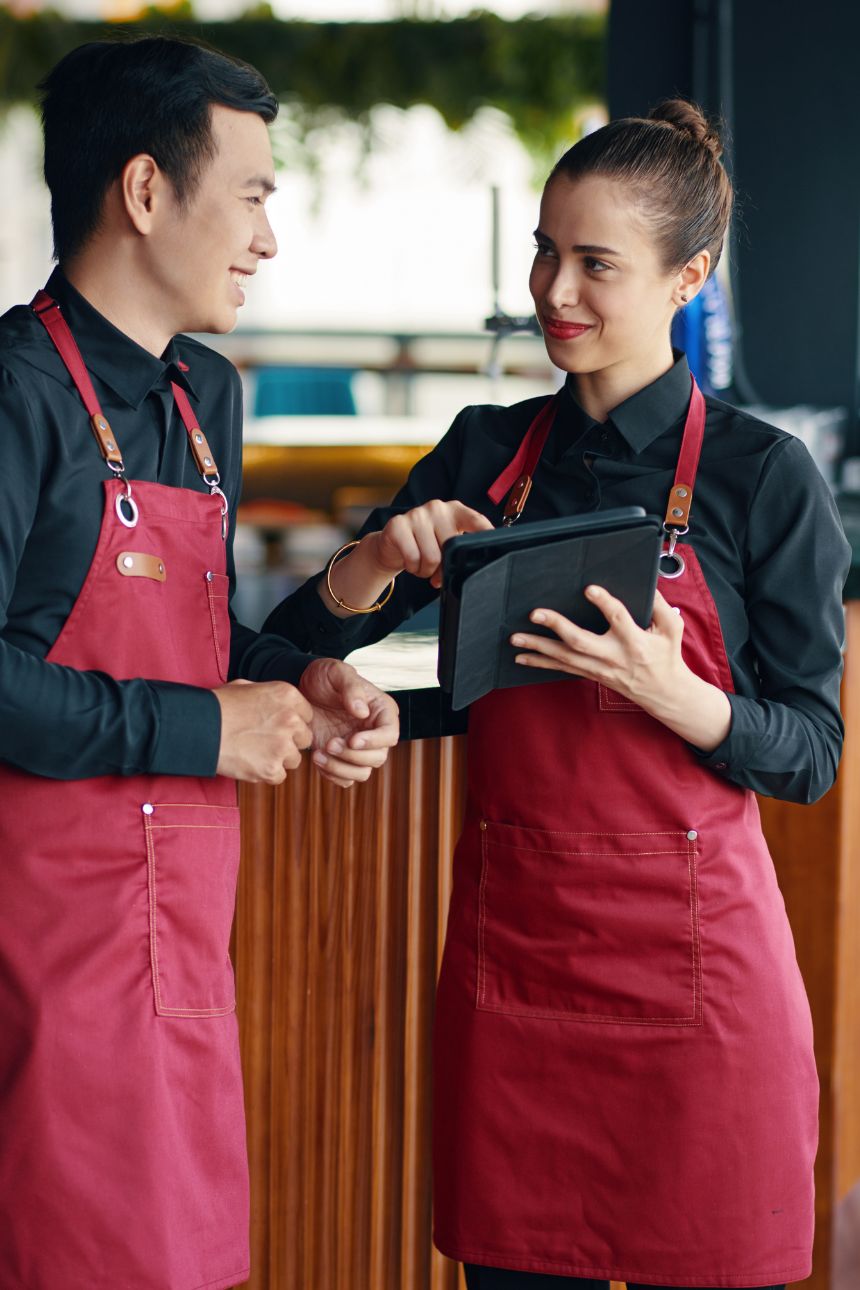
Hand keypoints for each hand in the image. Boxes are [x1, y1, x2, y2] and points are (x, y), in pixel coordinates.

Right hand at [214, 679, 312, 783]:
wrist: (198, 727)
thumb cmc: (218, 706)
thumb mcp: (247, 687)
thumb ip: (270, 696)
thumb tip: (278, 704)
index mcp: (287, 696)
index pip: (307, 715)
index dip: (293, 723)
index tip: (277, 726)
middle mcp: (291, 720)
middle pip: (305, 738)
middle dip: (290, 742)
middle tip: (266, 741)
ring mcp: (282, 746)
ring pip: (294, 760)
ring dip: (278, 759)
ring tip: (254, 752)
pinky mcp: (271, 769)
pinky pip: (279, 776)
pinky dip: (266, 773)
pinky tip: (250, 763)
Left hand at [299, 658, 399, 787]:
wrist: (302, 690)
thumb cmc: (323, 677)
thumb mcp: (336, 672)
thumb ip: (351, 687)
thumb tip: (362, 712)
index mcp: (381, 711)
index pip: (390, 734)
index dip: (374, 741)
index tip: (351, 740)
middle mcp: (375, 732)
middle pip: (378, 758)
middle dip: (352, 755)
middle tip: (329, 743)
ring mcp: (359, 748)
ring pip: (362, 773)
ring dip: (340, 768)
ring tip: (318, 754)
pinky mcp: (343, 759)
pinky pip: (346, 779)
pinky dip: (332, 775)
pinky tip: (317, 757)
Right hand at [372, 500, 493, 588]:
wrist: (392, 544)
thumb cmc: (424, 545)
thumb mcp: (445, 543)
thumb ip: (458, 550)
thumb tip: (470, 569)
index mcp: (455, 511)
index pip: (476, 520)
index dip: (486, 533)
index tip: (496, 547)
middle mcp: (437, 508)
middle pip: (451, 547)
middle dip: (444, 567)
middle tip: (437, 570)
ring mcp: (416, 514)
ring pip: (432, 557)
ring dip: (427, 570)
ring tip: (422, 564)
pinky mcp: (397, 525)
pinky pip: (413, 558)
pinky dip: (413, 568)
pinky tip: (410, 561)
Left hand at [510, 587, 685, 702]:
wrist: (663, 692)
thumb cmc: (667, 656)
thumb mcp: (672, 629)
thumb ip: (660, 605)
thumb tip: (647, 582)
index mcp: (635, 641)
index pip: (618, 619)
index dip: (604, 603)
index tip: (589, 588)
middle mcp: (613, 656)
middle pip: (581, 641)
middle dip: (557, 626)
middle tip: (536, 613)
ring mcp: (599, 668)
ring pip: (565, 658)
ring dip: (538, 647)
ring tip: (515, 637)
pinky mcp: (591, 674)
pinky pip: (562, 668)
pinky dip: (540, 662)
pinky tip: (522, 656)